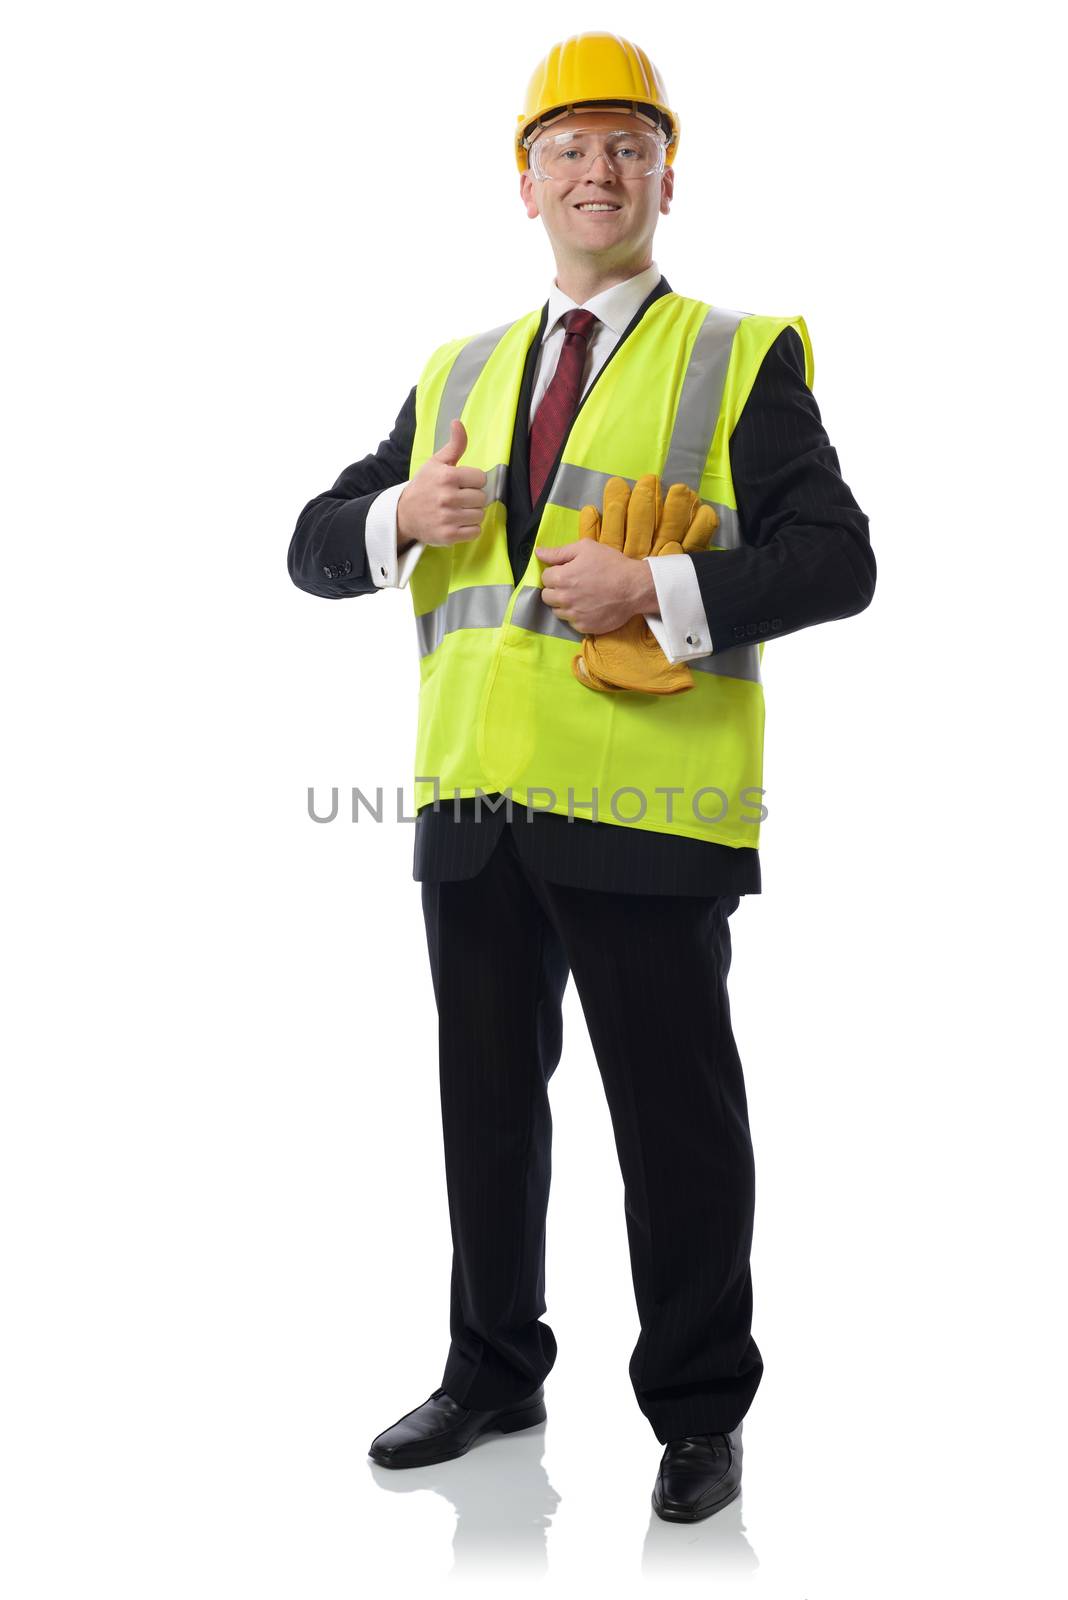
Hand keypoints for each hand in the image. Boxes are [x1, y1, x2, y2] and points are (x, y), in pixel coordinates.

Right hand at [397, 418, 486, 546]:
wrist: (404, 514)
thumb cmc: (424, 486)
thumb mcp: (436, 463)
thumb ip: (454, 445)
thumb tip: (458, 422)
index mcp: (447, 476)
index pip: (481, 478)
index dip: (473, 481)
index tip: (462, 484)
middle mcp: (447, 497)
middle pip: (482, 497)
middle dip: (473, 498)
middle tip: (459, 498)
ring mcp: (448, 518)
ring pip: (479, 515)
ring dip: (472, 514)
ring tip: (458, 511)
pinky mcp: (449, 535)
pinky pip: (475, 531)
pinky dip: (470, 529)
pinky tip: (458, 523)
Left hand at [540, 474, 719, 694]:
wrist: (646, 588)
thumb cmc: (620, 563)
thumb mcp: (591, 547)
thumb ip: (562, 550)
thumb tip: (539, 552)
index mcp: (567, 575)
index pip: (547, 577)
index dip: (557, 573)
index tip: (570, 571)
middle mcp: (569, 597)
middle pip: (550, 596)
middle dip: (562, 589)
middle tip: (582, 583)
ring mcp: (580, 615)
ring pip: (563, 610)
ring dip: (571, 604)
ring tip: (591, 594)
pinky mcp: (592, 628)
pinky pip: (578, 623)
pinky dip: (584, 617)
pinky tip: (599, 607)